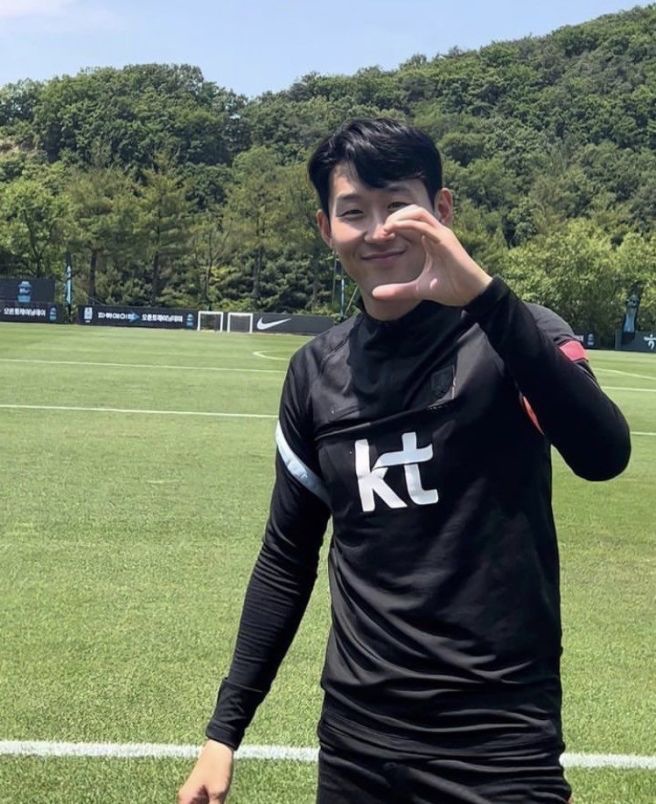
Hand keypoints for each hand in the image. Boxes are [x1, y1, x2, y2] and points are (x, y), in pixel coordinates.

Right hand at [178, 740, 233, 803]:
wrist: (221, 744)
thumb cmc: (218, 766)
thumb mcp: (218, 793)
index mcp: (185, 800)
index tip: (212, 803)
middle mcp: (186, 798)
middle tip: (217, 801)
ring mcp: (193, 794)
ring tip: (219, 798)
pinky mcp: (201, 791)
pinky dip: (212, 803)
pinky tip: (220, 799)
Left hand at [371, 205, 491, 306]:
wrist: (471, 294)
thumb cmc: (450, 288)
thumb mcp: (417, 289)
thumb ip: (397, 290)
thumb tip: (375, 293)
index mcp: (430, 240)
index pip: (410, 222)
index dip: (393, 226)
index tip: (380, 238)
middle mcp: (435, 233)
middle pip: (413, 211)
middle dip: (394, 217)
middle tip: (381, 232)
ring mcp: (441, 234)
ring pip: (418, 213)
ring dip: (399, 217)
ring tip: (386, 229)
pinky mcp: (445, 240)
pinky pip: (424, 225)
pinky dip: (407, 224)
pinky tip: (394, 230)